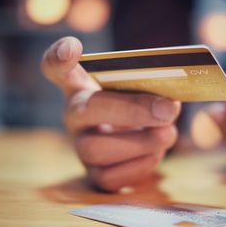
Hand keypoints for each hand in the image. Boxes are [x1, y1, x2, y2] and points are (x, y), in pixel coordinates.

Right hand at [41, 37, 179, 190]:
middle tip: (167, 110)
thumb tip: (170, 104)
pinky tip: (156, 154)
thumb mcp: (139, 89)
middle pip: (87, 109)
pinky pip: (107, 177)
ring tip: (168, 134)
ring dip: (139, 142)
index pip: (55, 67)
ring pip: (96, 148)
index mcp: (82, 86)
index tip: (72, 49)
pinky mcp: (93, 174)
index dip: (58, 58)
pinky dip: (138, 166)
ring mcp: (80, 146)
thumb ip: (150, 87)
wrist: (136, 139)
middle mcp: (74, 115)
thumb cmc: (136, 107)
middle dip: (131, 111)